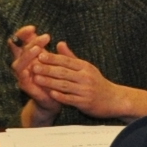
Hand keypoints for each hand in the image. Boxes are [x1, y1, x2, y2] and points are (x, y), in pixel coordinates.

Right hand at [9, 26, 59, 123]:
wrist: (54, 98)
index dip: (22, 34)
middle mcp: (22, 65)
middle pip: (20, 51)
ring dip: (27, 56)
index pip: (19, 42)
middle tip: (46, 37)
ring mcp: (23, 77)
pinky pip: (22, 81)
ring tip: (37, 49)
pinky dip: (24, 75)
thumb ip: (43, 48)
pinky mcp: (26, 88)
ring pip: (19, 65)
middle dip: (32, 42)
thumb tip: (42, 33)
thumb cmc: (51, 76)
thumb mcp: (49, 59)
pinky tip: (29, 70)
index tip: (32, 28)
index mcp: (27, 56)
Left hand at [29, 39, 146, 119]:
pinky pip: (70, 99)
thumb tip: (59, 43)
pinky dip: (59, 96)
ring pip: (64, 85)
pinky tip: (49, 94)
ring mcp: (85, 90)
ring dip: (49, 82)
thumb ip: (71, 57)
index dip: (53, 58)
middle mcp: (85, 77)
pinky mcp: (85, 102)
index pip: (66, 60)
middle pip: (64, 72)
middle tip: (34, 66)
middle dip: (48, 69)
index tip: (39, 54)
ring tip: (36, 79)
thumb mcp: (86, 67)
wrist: (113, 99)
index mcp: (85, 67)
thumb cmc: (96, 83)